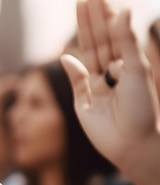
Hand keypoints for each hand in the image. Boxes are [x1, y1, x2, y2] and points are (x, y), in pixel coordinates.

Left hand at [61, 0, 159, 175]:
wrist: (129, 149)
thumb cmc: (108, 133)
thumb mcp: (84, 104)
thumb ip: (77, 79)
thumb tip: (66, 56)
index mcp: (100, 78)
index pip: (90, 46)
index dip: (85, 26)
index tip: (80, 5)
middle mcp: (115, 71)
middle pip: (101, 38)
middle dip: (93, 17)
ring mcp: (127, 70)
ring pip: (113, 39)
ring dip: (105, 17)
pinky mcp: (139, 74)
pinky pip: (129, 49)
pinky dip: (125, 32)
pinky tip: (120, 13)